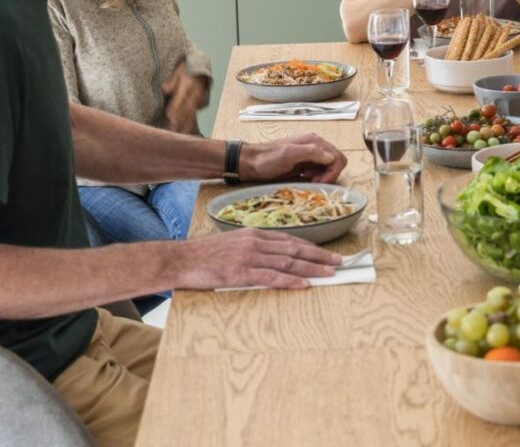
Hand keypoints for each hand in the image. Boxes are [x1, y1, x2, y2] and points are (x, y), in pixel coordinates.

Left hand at [161, 61, 208, 133]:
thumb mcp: (179, 70)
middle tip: (172, 131)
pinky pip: (193, 116)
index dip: (175, 108)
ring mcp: (198, 101)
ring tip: (178, 136)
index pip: (181, 98)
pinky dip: (189, 125)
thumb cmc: (187, 69)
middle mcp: (195, 95)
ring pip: (191, 115)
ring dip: (184, 126)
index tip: (169, 117)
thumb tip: (164, 89)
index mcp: (189, 85)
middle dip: (179, 121)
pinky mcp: (198, 105)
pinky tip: (184, 133)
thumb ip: (172, 81)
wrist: (202, 66)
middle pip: (186, 109)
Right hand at [170, 228, 340, 289]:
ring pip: (288, 263)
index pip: (290, 240)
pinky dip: (290, 281)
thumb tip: (274, 259)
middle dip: (320, 256)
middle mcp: (256, 242)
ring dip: (312, 268)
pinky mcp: (240, 273)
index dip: (312, 247)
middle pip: (295, 250)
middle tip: (338, 262)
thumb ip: (254, 248)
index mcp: (255, 234)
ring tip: (329, 273)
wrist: (180, 259)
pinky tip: (304, 284)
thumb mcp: (233, 244)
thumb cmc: (205, 255)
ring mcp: (249, 257)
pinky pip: (271, 277)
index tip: (327, 253)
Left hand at [240, 133, 346, 183]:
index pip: (338, 157)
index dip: (332, 172)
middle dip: (329, 175)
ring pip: (328, 168)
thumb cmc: (267, 159)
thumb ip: (311, 152)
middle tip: (314, 182)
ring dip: (322, 177)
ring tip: (307, 180)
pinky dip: (316, 178)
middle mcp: (315, 146)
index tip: (319, 182)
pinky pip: (319, 171)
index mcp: (314, 142)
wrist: (251, 162)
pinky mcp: (304, 164)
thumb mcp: (289, 154)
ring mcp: (310, 155)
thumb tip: (330, 157)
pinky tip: (304, 179)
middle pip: (335, 162)